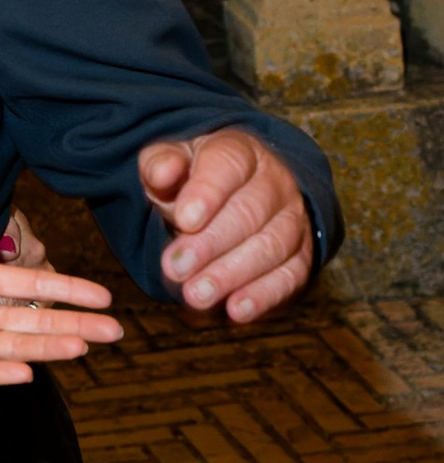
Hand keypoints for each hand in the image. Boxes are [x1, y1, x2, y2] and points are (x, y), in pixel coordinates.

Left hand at [140, 127, 315, 322]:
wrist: (239, 189)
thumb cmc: (195, 177)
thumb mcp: (172, 161)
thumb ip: (161, 165)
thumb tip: (163, 174)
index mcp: (241, 151)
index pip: (229, 165)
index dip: (208, 192)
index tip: (184, 219)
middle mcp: (275, 182)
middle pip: (250, 212)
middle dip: (212, 243)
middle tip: (175, 269)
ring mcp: (293, 219)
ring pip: (272, 246)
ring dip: (233, 273)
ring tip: (196, 295)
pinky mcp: (302, 254)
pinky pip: (291, 275)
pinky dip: (264, 295)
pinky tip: (236, 310)